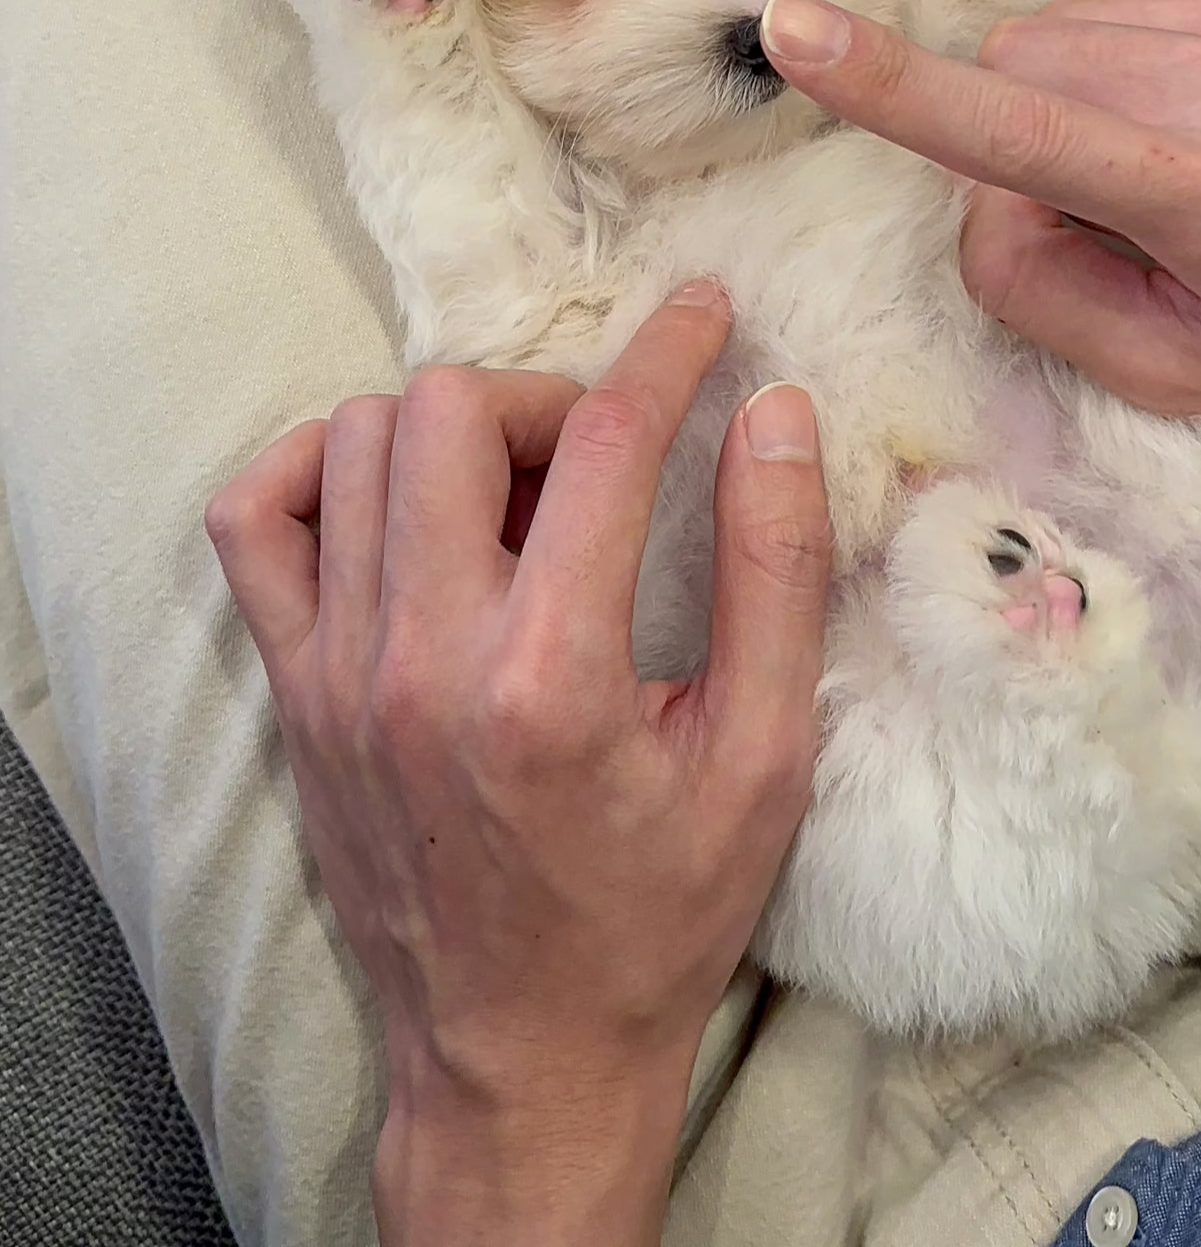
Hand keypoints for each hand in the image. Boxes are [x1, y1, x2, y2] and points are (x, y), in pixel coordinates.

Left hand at [205, 282, 831, 1246]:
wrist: (518, 1056)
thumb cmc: (658, 916)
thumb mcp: (765, 760)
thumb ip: (776, 576)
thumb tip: (777, 412)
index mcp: (552, 679)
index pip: (602, 442)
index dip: (666, 352)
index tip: (701, 313)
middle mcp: (422, 659)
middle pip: (450, 409)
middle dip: (545, 396)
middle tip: (600, 455)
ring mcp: (338, 673)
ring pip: (355, 441)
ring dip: (448, 430)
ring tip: (514, 498)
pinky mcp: (294, 691)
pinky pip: (255, 518)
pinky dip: (319, 470)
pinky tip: (394, 501)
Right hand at [762, 0, 1200, 434]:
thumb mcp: (1174, 371)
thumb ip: (1039, 285)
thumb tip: (983, 184)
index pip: (1026, 130)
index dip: (898, 87)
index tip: (799, 33)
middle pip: (1035, 59)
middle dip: (1027, 129)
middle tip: (1111, 214)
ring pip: (1087, 25)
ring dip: (1093, 94)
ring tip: (1185, 167)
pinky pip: (1160, 5)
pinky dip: (1158, 67)